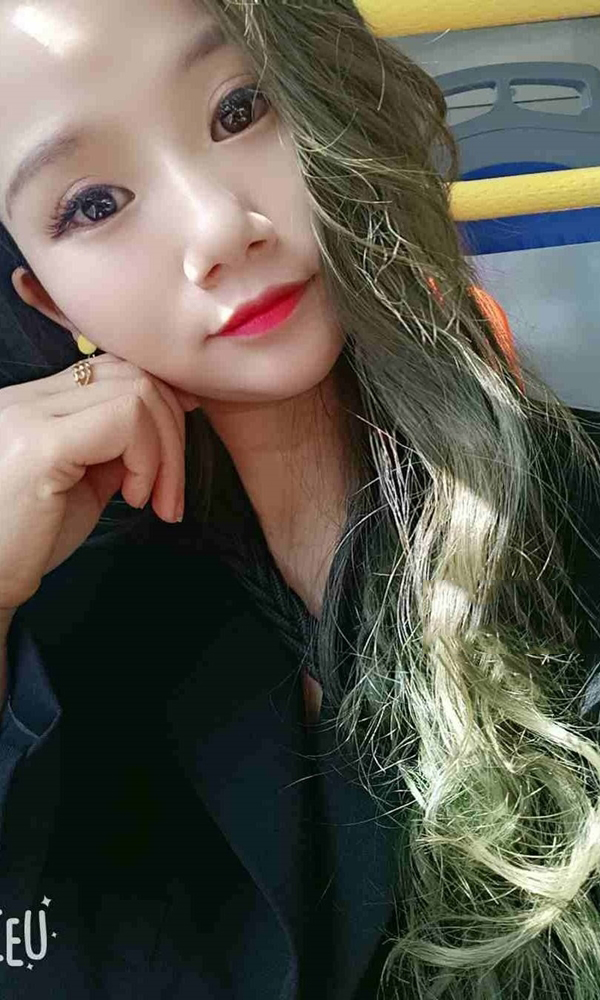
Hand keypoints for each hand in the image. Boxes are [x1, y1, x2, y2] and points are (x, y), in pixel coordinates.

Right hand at [0, 354, 200, 612]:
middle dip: (173, 433)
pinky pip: (126, 422)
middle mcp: (27, 398)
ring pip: (137, 394)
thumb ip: (114, 451)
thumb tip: (164, 431)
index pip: (114, 370)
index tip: (173, 457)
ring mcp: (30, 415)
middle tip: (170, 495)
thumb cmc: (27, 543)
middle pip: (134, 375)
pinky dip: (148, 461)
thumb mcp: (81, 485)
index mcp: (35, 403)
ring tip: (155, 501)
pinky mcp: (41, 445)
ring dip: (166, 453)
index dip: (160, 406)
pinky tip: (134, 500)